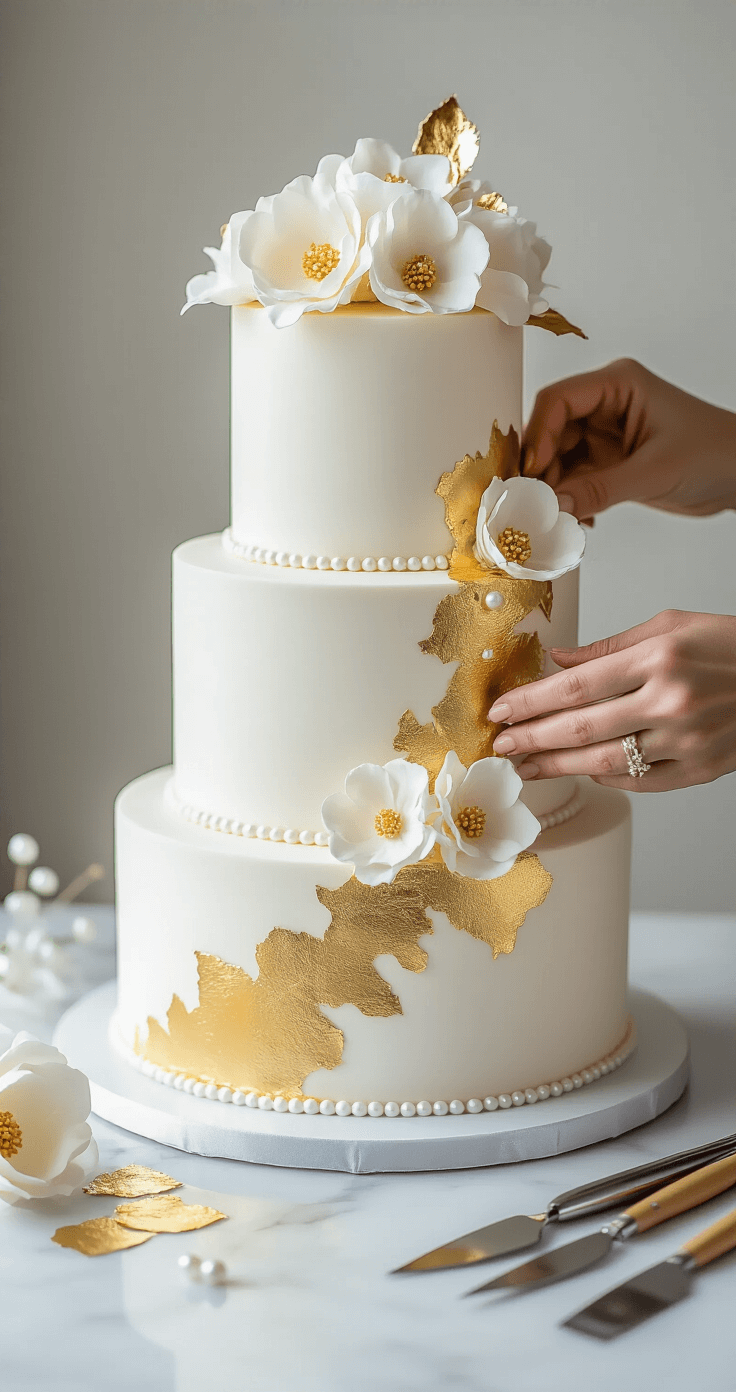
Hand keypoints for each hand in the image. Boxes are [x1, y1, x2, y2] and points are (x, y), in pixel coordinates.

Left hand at [488, 610, 735, 791]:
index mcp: (659, 659)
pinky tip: (583, 772)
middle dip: (532, 738)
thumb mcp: (671, 627)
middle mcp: (670, 702)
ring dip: (558, 767)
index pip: (575, 686)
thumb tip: (558, 661)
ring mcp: (686, 741)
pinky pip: (640, 783)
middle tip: (501, 745)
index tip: (500, 711)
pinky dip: (607, 779)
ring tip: (527, 767)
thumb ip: (609, 648)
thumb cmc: (730, 646)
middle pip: (581, 728)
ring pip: (604, 762)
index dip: (530, 701)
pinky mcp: (700, 770)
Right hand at [523, 359, 735, 519]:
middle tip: (535, 502)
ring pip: (559, 458)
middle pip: (551, 430)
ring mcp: (606, 434)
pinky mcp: (609, 462)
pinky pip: (575, 478)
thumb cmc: (715, 454)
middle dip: (541, 468)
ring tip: (557, 517)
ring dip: (555, 489)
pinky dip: (571, 500)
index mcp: (618, 384)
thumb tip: (552, 507)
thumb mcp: (654, 472)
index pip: (558, 400)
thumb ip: (599, 489)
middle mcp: (607, 404)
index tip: (532, 472)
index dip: (538, 435)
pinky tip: (578, 519)